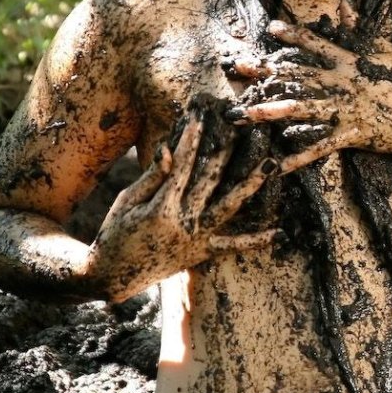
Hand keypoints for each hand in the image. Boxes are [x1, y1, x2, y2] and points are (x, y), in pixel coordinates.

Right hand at [87, 105, 278, 300]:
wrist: (113, 276)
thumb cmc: (115, 232)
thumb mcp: (127, 202)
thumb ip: (151, 178)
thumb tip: (168, 150)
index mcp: (161, 207)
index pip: (181, 165)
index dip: (191, 139)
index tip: (201, 116)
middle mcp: (184, 222)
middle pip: (211, 179)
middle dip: (226, 148)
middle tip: (244, 125)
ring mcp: (197, 238)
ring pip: (230, 207)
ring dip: (252, 185)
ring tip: (271, 164)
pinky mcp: (203, 252)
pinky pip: (233, 246)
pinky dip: (255, 240)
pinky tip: (278, 232)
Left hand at [224, 20, 391, 171]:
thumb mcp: (384, 49)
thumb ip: (359, 29)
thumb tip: (342, 5)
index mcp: (349, 61)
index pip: (316, 45)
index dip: (293, 36)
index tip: (270, 29)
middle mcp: (342, 83)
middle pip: (298, 76)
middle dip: (266, 73)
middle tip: (238, 69)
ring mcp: (345, 110)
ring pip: (302, 109)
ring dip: (272, 112)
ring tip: (246, 113)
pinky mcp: (350, 134)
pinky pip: (319, 147)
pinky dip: (298, 158)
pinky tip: (277, 166)